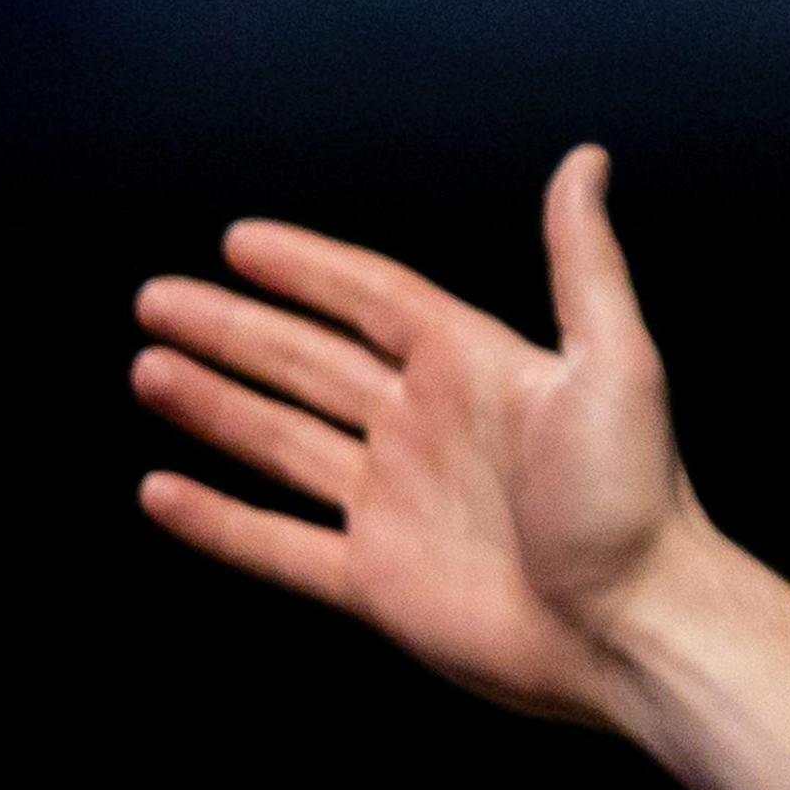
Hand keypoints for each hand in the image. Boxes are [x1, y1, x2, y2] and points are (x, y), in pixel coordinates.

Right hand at [132, 145, 701, 724]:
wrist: (639, 630)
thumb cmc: (634, 503)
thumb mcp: (615, 363)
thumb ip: (584, 262)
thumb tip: (587, 159)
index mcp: (475, 374)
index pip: (374, 301)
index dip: (309, 269)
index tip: (240, 240)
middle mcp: (428, 434)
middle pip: (311, 364)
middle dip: (234, 331)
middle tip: (156, 298)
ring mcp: (397, 509)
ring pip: (283, 444)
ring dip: (216, 407)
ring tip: (150, 368)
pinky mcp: (378, 583)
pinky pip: (278, 546)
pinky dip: (218, 522)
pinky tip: (160, 491)